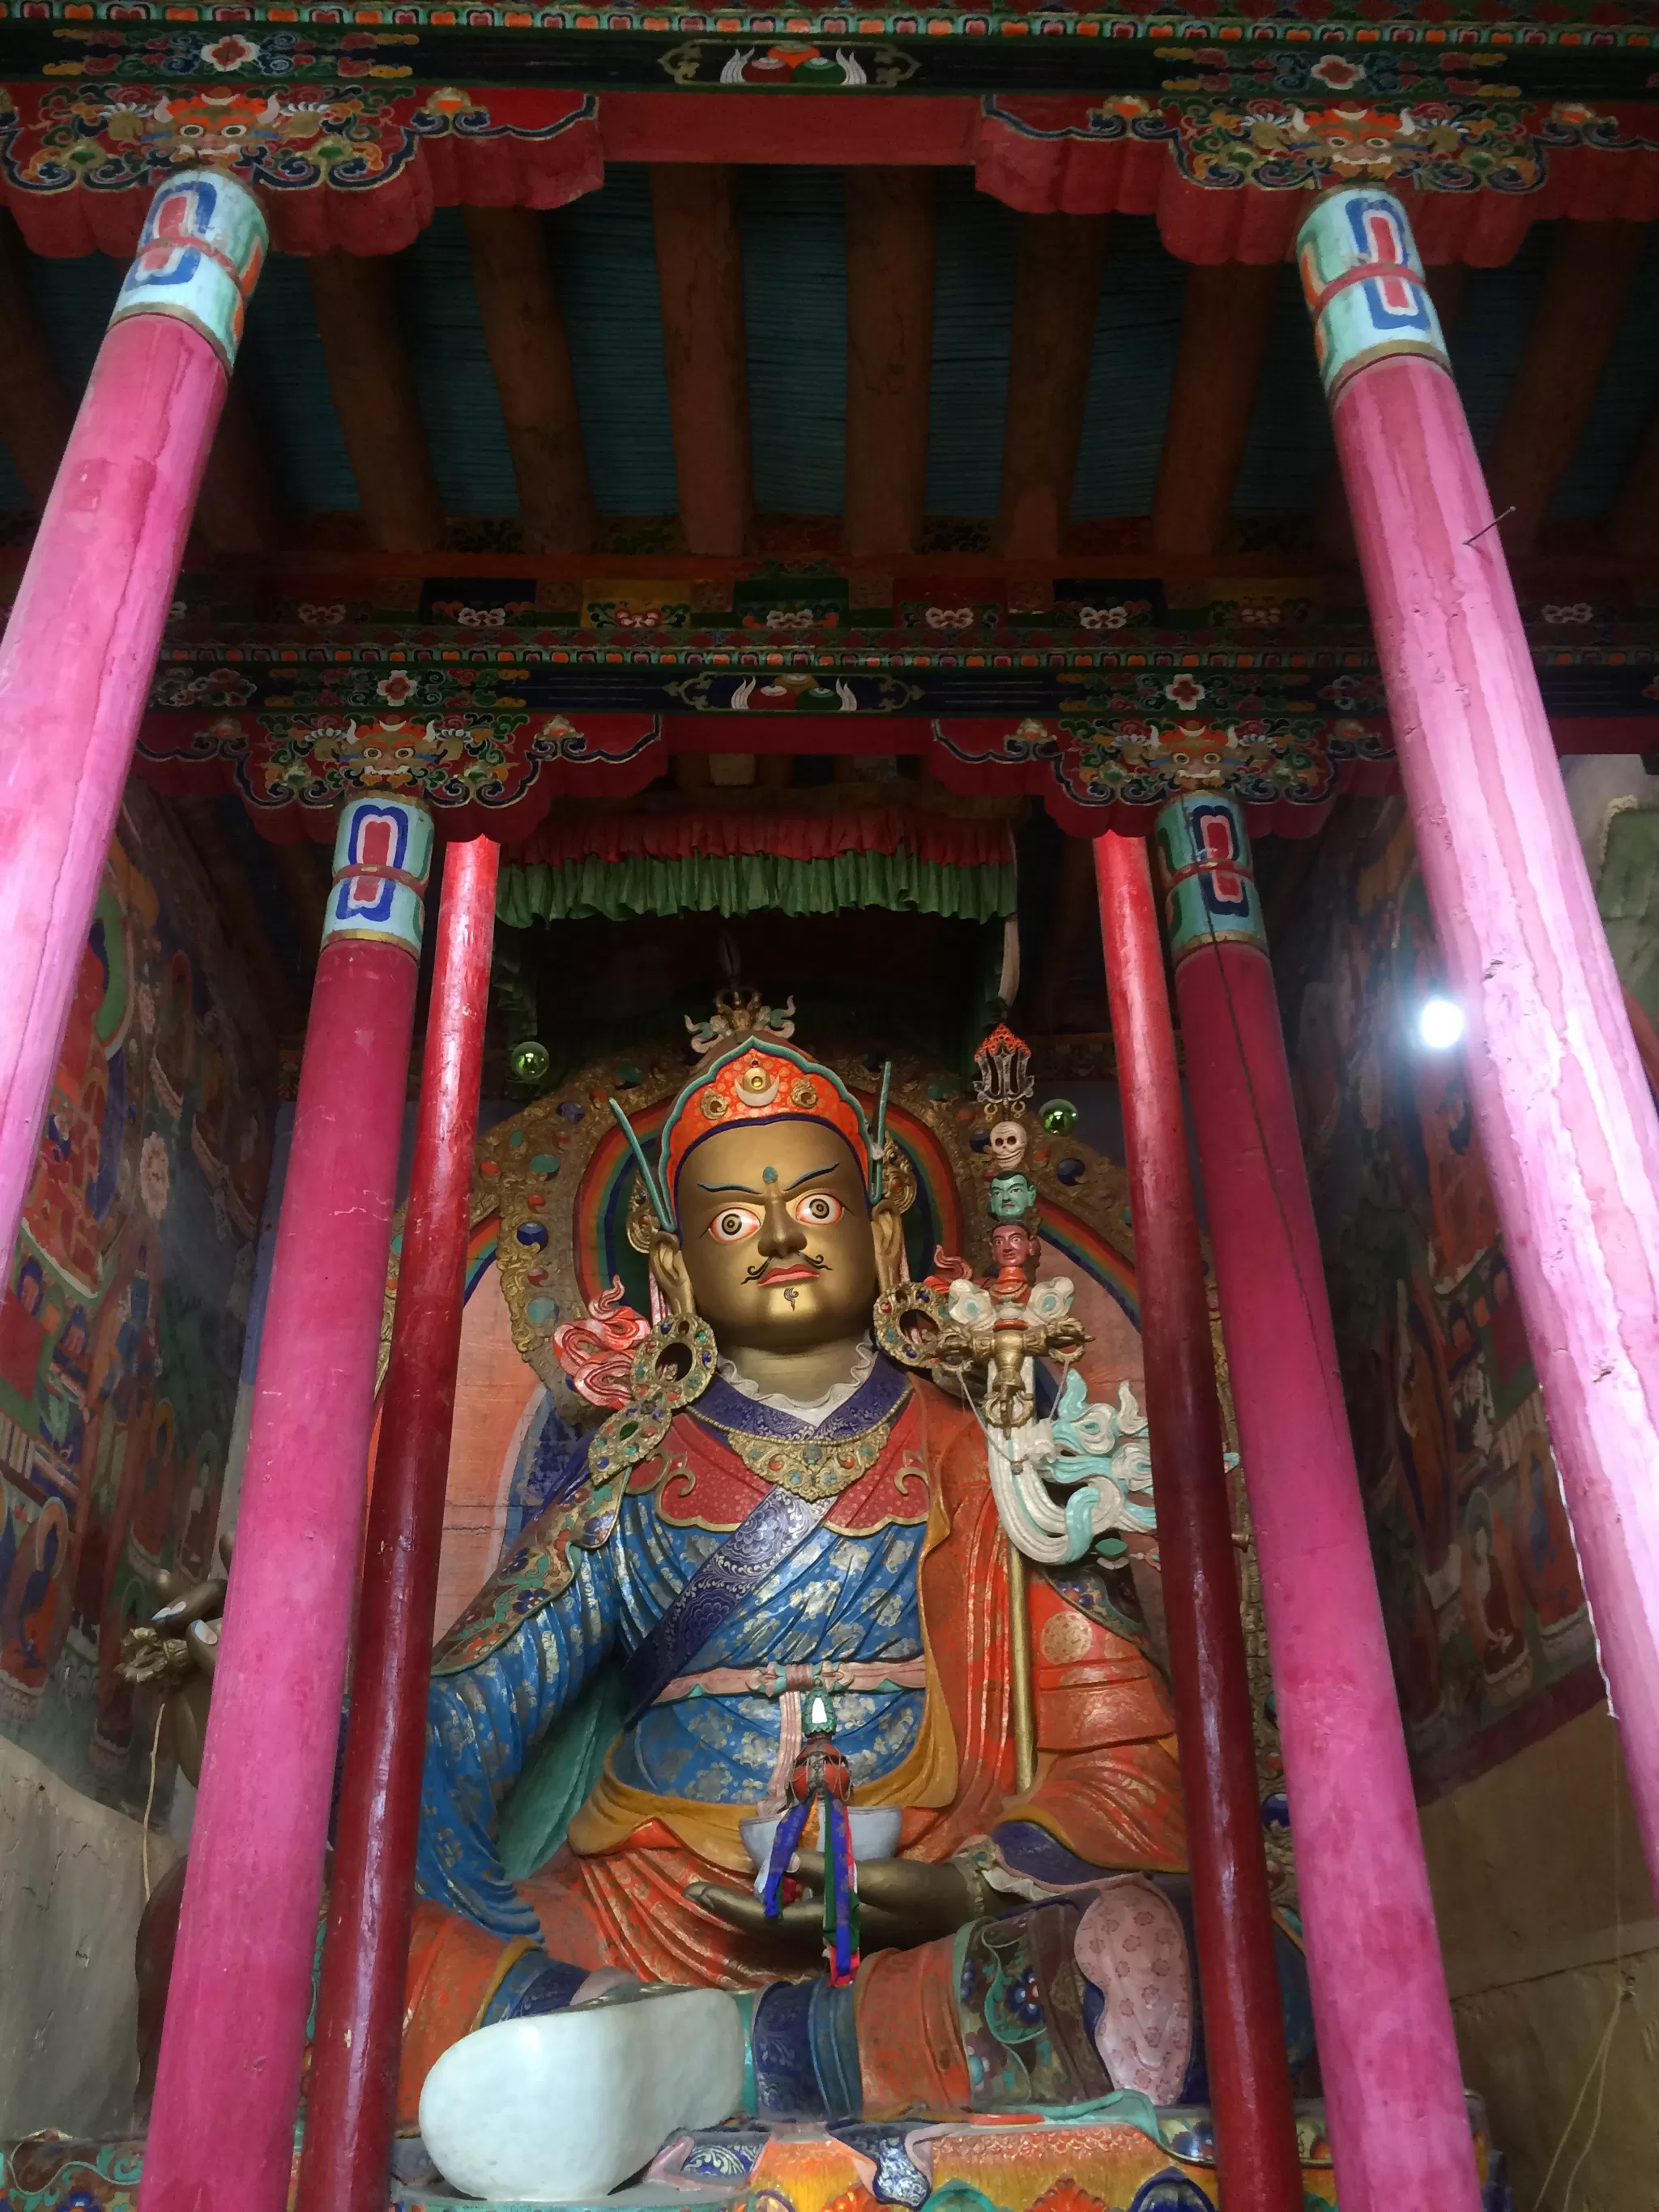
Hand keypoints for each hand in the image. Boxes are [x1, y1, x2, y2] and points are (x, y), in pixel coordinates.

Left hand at [686, 1850, 974, 1959]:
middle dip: (730, 1909)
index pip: (765, 1919)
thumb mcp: (874, 1879)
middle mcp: (823, 1937)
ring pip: (779, 1924)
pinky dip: (778, 1904)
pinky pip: (799, 1918)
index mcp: (826, 1926)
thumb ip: (827, 1874)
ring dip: (750, 1908)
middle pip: (765, 1925)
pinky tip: (773, 1889)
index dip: (729, 1906)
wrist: (955, 1911)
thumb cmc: (917, 1894)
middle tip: (695, 1891)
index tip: (695, 1892)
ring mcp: (834, 1935)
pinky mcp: (845, 1927)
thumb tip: (779, 1864)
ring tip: (722, 1890)